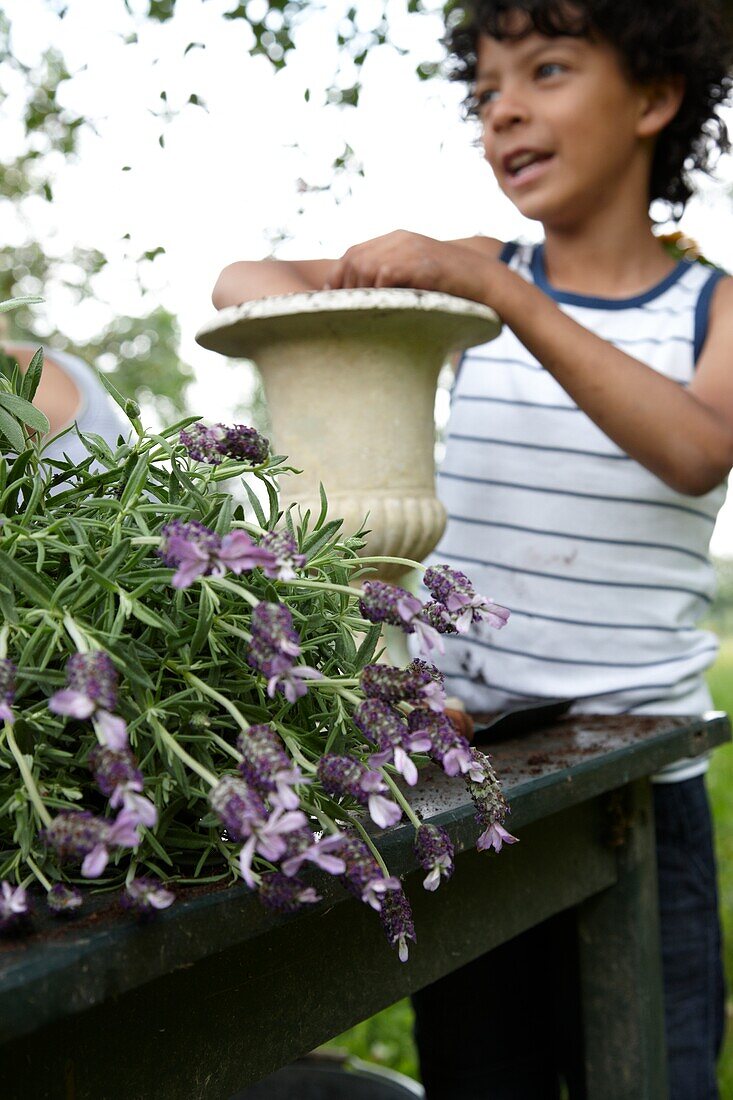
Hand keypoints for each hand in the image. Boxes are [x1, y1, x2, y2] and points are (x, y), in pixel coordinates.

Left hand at [324, 230, 493, 303]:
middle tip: (336, 310)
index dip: (338, 276)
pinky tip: (374, 309)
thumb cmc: (452, 287)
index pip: (354, 253)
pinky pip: (385, 274)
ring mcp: (410, 248)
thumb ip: (393, 280)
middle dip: (342, 285)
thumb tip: (364, 303)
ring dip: (356, 291)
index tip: (331, 299)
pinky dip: (375, 292)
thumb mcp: (417, 277)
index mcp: (396, 240)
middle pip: (354, 258)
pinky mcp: (420, 262)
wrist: (485, 280)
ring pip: (365, 265)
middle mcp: (399, 239)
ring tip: (354, 312)